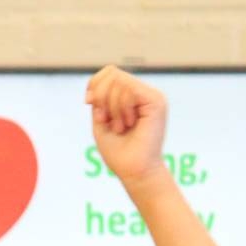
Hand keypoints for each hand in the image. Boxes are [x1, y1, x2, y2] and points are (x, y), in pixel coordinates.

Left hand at [85, 66, 166, 184]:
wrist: (135, 173)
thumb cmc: (119, 153)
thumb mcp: (101, 120)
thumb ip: (99, 99)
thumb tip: (96, 84)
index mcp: (131, 97)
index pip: (110, 72)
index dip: (95, 83)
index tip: (89, 102)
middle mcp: (142, 93)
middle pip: (112, 73)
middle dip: (101, 96)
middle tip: (107, 120)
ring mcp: (151, 96)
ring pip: (119, 81)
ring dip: (112, 107)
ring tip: (121, 127)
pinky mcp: (156, 101)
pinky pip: (129, 89)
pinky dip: (122, 107)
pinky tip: (128, 123)